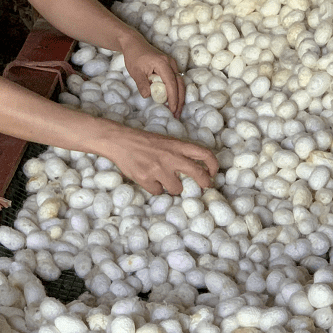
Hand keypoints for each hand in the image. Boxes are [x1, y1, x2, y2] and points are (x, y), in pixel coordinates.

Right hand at [102, 128, 218, 195]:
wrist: (119, 141)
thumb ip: (179, 153)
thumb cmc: (143, 142)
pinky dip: (154, 188)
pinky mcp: (146, 178)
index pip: (203, 153)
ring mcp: (158, 168)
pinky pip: (158, 191)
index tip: (213, 172)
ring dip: (172, 187)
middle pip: (197, 173)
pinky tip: (148, 178)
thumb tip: (195, 170)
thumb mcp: (165, 141)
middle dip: (204, 182)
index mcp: (176, 145)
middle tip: (205, 186)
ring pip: (176, 189)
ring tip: (162, 179)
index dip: (213, 165)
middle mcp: (170, 156)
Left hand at [121, 38, 184, 117]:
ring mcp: (171, 64)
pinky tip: (173, 100)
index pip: (171, 83)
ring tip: (176, 110)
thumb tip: (149, 96)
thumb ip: (142, 84)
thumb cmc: (134, 56)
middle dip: (179, 100)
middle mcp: (170, 63)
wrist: (134, 43)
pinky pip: (175, 80)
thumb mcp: (135, 71)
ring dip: (179, 96)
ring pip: (180, 82)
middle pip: (180, 84)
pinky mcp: (169, 67)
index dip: (173, 97)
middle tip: (176, 114)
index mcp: (162, 64)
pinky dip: (176, 91)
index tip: (172, 109)